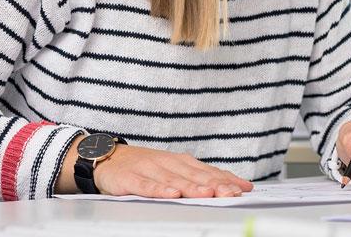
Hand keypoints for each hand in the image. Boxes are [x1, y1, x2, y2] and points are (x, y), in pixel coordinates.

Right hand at [58, 137, 252, 197]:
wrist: (107, 157)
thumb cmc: (144, 166)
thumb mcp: (172, 169)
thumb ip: (197, 177)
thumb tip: (228, 186)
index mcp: (181, 162)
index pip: (208, 171)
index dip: (226, 180)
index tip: (243, 189)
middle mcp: (168, 163)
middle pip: (195, 176)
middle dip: (215, 185)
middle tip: (232, 193)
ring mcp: (149, 170)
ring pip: (174, 180)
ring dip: (192, 187)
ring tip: (208, 194)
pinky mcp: (130, 179)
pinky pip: (146, 186)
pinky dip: (159, 190)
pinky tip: (171, 194)